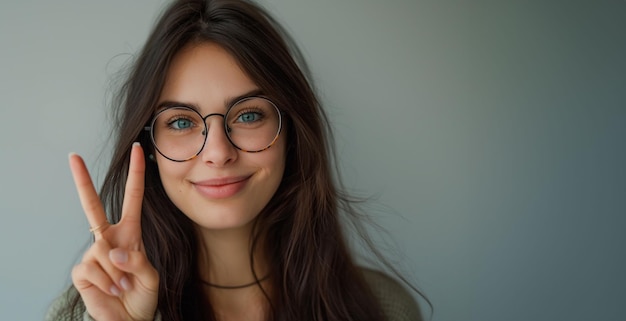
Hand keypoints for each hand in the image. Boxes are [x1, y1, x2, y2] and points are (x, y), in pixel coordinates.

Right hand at [69, 143, 158, 320]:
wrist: (130, 319)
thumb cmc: (142, 296)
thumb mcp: (150, 277)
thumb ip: (137, 261)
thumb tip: (112, 250)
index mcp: (130, 233)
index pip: (133, 198)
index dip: (136, 174)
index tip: (136, 150)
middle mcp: (108, 239)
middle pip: (92, 206)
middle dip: (81, 181)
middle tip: (72, 156)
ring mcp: (93, 253)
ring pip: (104, 252)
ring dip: (118, 274)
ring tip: (123, 286)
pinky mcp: (81, 270)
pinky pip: (94, 269)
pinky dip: (108, 283)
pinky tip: (112, 290)